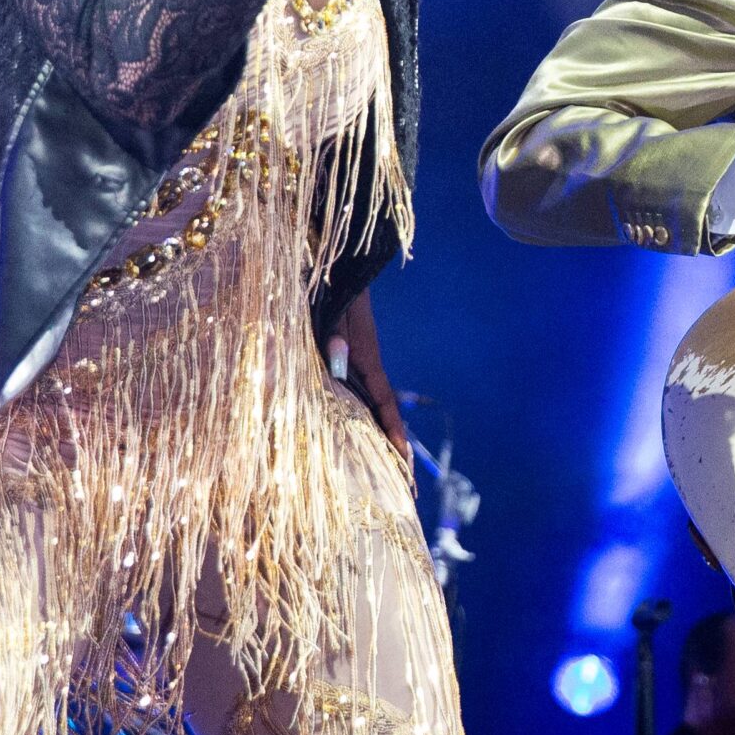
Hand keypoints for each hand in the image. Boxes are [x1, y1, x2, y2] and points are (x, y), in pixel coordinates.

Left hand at [326, 289, 411, 468]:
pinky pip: (351, 386)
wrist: (339, 258)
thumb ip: (333, 333)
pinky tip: (347, 419)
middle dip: (390, 441)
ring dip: (373, 427)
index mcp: (365, 354)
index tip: (404, 463)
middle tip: (400, 476)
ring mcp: (354, 354)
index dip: (393, 432)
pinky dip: (355, 408)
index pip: (385, 402)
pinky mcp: (340, 347)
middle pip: (380, 407)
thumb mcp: (331, 307)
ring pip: (366, 398)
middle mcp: (364, 359)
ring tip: (378, 459)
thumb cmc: (332, 281)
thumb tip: (338, 361)